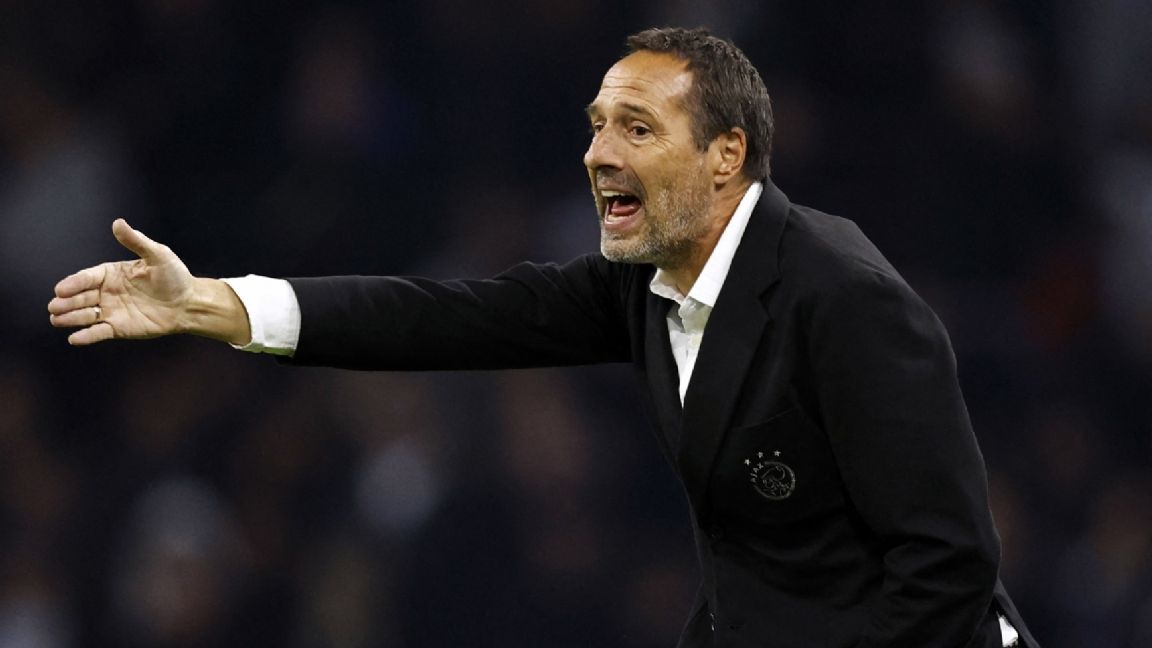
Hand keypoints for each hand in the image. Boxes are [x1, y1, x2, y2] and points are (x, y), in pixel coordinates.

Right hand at [49, 219, 201, 344]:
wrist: (189, 303)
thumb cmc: (175, 277)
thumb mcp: (158, 255)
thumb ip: (136, 241)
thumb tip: (118, 222)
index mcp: (112, 273)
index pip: (87, 277)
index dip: (73, 283)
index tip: (60, 289)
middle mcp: (107, 292)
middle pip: (81, 297)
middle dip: (66, 302)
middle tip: (54, 307)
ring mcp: (112, 310)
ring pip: (86, 315)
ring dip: (71, 318)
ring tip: (56, 320)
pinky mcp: (119, 328)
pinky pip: (99, 332)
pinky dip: (86, 336)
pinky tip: (74, 339)